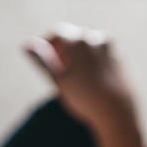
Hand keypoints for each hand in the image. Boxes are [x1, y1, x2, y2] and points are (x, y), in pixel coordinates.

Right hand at [23, 23, 137, 135]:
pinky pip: (102, 55)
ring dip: (78, 55)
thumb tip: (26, 44)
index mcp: (78, 41)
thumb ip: (42, 60)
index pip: (57, 33)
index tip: (43, 60)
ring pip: (88, 45)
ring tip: (75, 77)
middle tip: (58, 71)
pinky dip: (93, 62)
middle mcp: (95, 39)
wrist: (118, 113)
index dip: (47, 44)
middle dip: (63, 50)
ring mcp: (110, 48)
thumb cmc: (85, 99)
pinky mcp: (120, 58)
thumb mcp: (59, 80)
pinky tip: (91, 82)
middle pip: (73, 38)